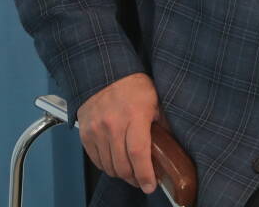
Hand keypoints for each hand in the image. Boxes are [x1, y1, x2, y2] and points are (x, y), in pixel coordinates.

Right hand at [76, 73, 161, 193]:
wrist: (104, 73)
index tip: (150, 185)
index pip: (139, 154)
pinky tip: (115, 163)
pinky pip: (96, 160)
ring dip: (121, 174)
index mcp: (135, 116)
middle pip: (123, 165)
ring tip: (130, 172)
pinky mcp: (85, 134)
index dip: (145, 174)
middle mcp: (113, 125)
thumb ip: (162, 123)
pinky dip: (106, 166)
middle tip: (142, 180)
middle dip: (134, 178)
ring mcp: (97, 130)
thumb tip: (172, 145)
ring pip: (109, 166)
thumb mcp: (155, 101)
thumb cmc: (134, 87)